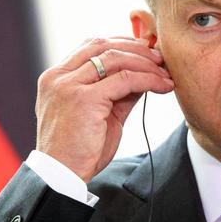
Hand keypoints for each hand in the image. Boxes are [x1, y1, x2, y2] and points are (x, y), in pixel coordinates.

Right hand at [35, 37, 174, 182]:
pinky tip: (163, 86)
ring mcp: (69, 86)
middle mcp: (58, 77)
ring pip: (115, 59)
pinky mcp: (84, 99)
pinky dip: (148, 79)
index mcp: (55, 78)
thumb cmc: (78, 151)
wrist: (62, 177)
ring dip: (145, 63)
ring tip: (165, 73)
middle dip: (135, 48)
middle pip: (102, 45)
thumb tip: (143, 73)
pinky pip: (125, 80)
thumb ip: (115, 92)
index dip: (121, 44)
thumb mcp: (98, 114)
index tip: (145, 51)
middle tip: (160, 58)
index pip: (91, 46)